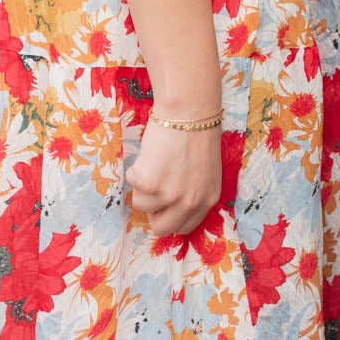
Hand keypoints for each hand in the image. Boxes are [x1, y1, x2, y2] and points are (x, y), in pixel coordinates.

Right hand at [126, 121, 221, 236]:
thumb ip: (192, 191)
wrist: (188, 112)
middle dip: (153, 211)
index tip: (163, 203)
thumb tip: (170, 204)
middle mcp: (190, 202)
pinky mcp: (150, 183)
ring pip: (141, 205)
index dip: (170, 215)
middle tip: (152, 189)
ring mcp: (169, 195)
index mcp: (207, 200)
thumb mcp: (205, 171)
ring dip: (142, 185)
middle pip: (161, 228)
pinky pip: (132, 184)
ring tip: (154, 162)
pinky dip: (135, 168)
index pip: (184, 227)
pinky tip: (150, 153)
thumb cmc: (196, 133)